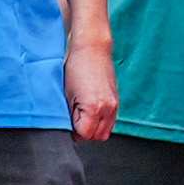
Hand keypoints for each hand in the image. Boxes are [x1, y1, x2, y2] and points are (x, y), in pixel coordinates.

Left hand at [66, 30, 118, 144]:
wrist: (91, 48)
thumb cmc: (76, 66)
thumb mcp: (66, 95)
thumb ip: (68, 116)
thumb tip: (68, 128)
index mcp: (94, 108)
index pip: (84, 135)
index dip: (73, 131)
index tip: (68, 122)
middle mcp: (108, 108)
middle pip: (96, 137)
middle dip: (84, 132)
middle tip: (74, 119)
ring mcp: (114, 105)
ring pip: (105, 131)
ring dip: (94, 128)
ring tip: (83, 114)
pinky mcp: (116, 101)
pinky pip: (110, 121)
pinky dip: (101, 121)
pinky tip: (91, 110)